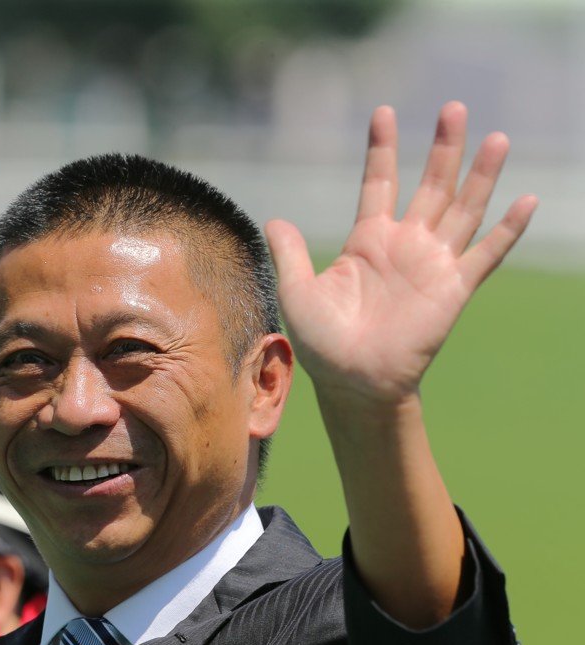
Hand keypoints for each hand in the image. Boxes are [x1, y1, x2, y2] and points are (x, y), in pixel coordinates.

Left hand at [266, 102, 536, 404]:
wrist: (353, 381)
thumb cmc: (323, 342)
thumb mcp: (297, 292)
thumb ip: (291, 253)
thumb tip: (274, 219)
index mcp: (367, 241)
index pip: (378, 183)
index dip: (382, 149)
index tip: (384, 112)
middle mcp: (404, 245)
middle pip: (430, 185)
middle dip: (443, 148)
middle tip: (454, 108)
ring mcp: (432, 264)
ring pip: (463, 209)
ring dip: (480, 175)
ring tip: (496, 138)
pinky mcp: (453, 289)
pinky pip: (485, 254)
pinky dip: (507, 229)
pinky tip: (526, 201)